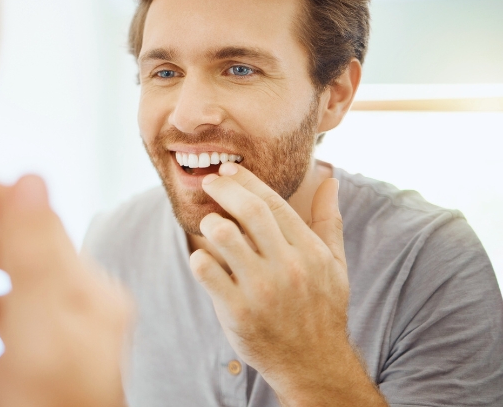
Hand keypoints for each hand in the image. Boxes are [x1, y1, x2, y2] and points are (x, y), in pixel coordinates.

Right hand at [0, 152, 130, 406]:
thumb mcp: (36, 336)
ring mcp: (58, 327)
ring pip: (8, 269)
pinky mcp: (36, 352)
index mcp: (86, 290)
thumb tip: (32, 179)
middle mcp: (78, 301)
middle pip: (19, 236)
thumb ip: (32, 259)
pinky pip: (2, 309)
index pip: (30, 217)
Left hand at [191, 162, 384, 405]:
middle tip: (208, 182)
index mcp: (309, 251)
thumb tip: (330, 181)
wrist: (312, 363)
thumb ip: (328, 221)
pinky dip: (199, 259)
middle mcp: (287, 267)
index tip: (228, 170)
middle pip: (249, 211)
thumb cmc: (322, 309)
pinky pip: (206, 271)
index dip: (246, 181)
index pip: (273, 202)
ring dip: (210, 222)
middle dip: (224, 189)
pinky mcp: (237, 311)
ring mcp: (261, 289)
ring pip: (224, 236)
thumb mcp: (334, 264)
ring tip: (209, 223)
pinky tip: (203, 259)